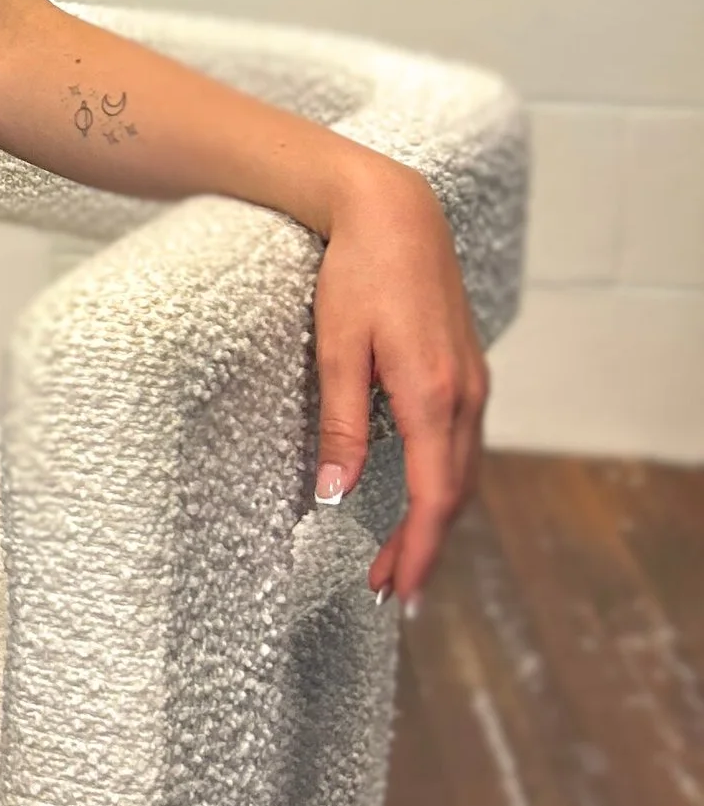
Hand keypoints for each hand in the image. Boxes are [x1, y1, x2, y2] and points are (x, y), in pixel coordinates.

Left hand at [310, 151, 488, 609]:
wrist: (396, 212)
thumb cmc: (358, 274)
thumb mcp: (335, 348)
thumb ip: (340, 424)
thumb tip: (332, 495)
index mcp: (433, 396)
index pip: (433, 498)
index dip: (416, 552)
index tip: (395, 593)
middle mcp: (465, 395)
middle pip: (452, 495)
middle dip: (423, 550)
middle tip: (386, 592)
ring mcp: (473, 382)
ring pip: (462, 473)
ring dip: (433, 521)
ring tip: (396, 559)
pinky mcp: (466, 371)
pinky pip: (461, 445)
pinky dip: (442, 485)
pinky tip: (418, 498)